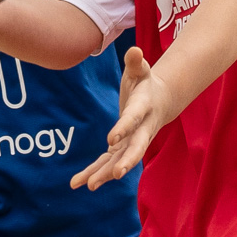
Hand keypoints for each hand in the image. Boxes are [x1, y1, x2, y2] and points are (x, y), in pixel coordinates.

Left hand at [72, 46, 166, 190]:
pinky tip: (77, 183)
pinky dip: (94, 173)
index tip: (110, 139)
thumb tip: (134, 51)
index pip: (133, 119)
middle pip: (136, 148)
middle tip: (117, 174)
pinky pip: (108, 163)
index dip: (123, 128)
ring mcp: (132, 142)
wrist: (159, 101)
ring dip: (105, 174)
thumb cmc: (145, 82)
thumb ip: (136, 63)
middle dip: (126, 161)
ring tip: (89, 185)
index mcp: (144, 108)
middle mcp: (141, 130)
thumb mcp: (141, 70)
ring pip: (120, 161)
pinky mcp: (121, 149)